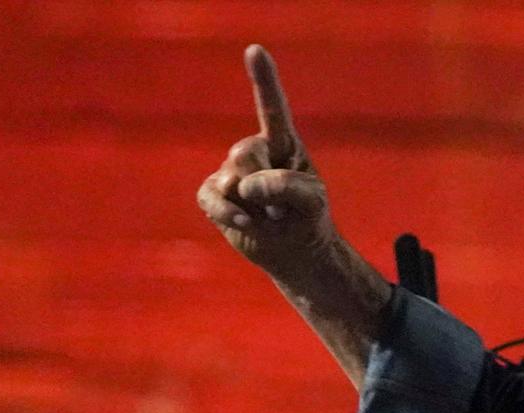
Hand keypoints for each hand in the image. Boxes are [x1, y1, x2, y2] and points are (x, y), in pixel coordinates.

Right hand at [196, 44, 333, 275]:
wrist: (294, 251)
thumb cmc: (308, 218)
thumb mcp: (313, 201)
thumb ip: (287, 185)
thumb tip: (247, 184)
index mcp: (284, 143)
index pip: (272, 108)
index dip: (263, 80)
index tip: (254, 50)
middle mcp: (256, 151)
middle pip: (246, 153)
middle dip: (264, 185)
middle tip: (281, 208)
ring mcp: (232, 172)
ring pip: (230, 177)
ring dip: (253, 205)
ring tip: (268, 217)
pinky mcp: (215, 195)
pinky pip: (210, 196)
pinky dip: (228, 213)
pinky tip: (245, 223)